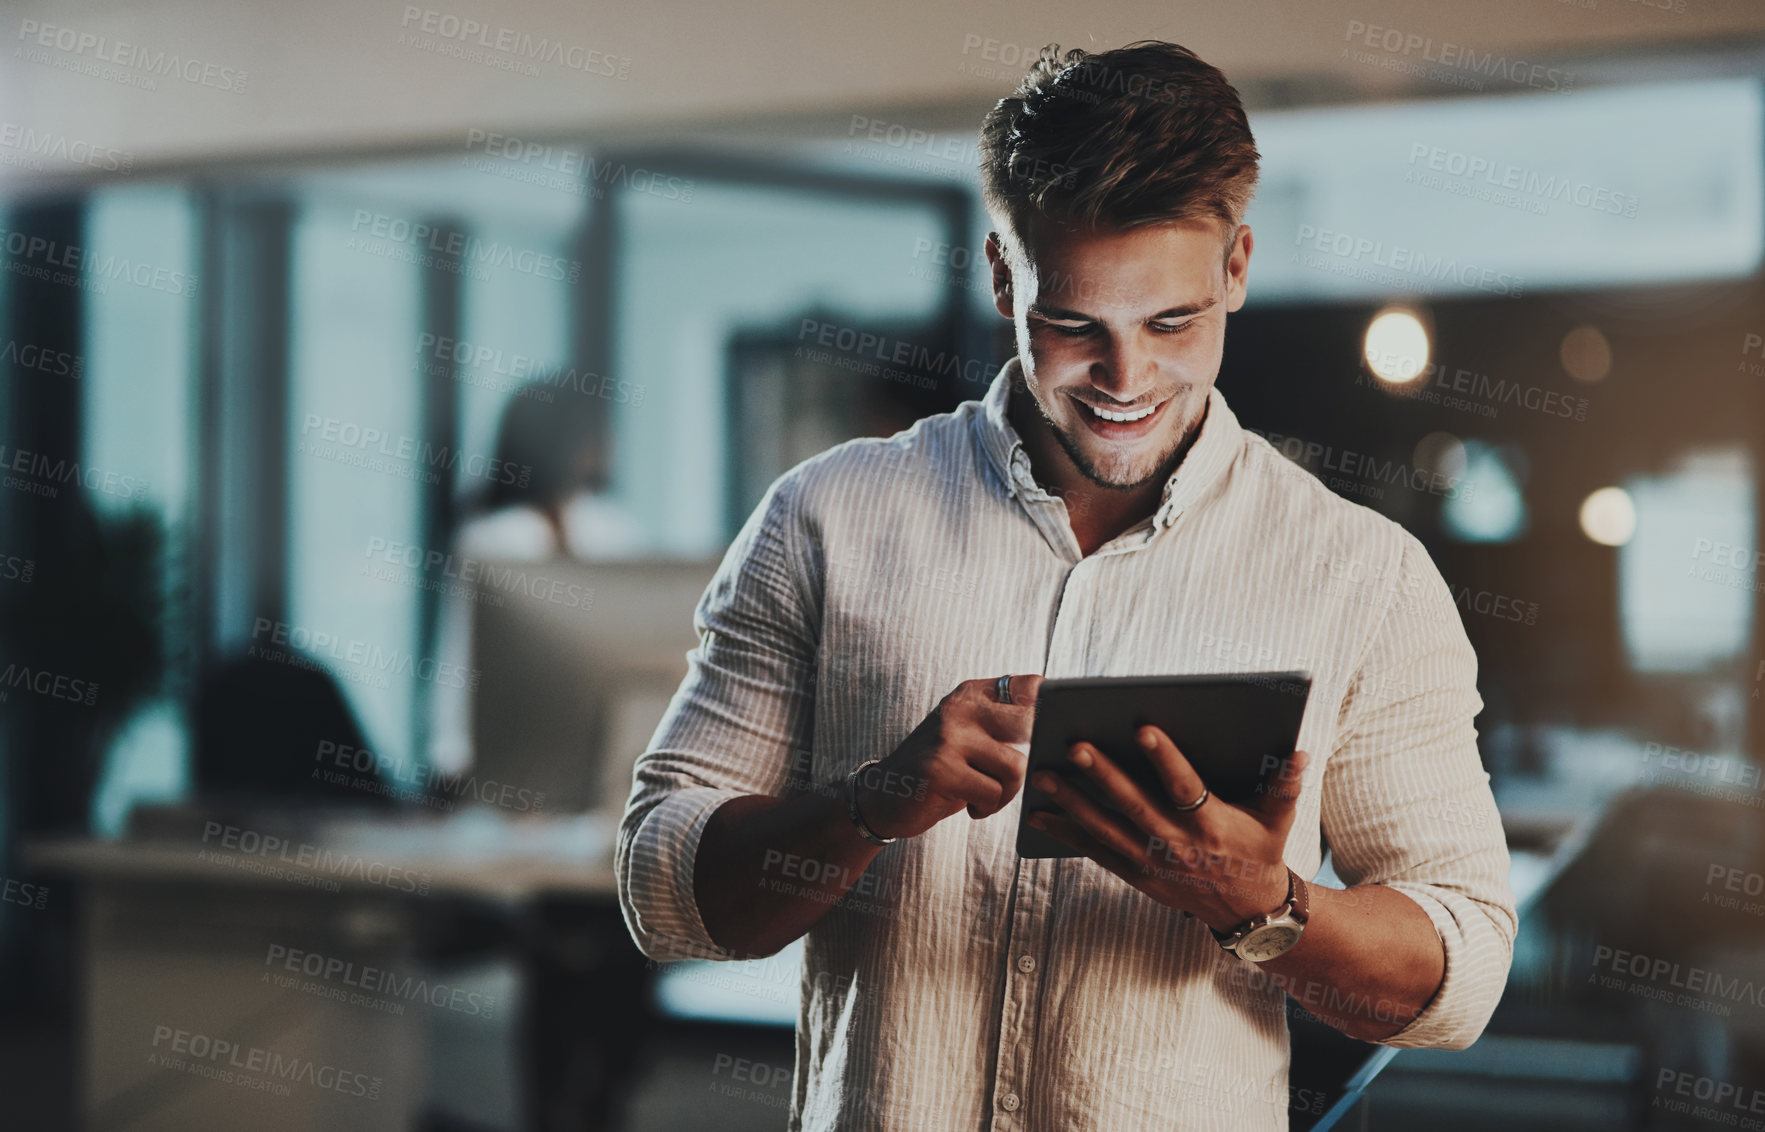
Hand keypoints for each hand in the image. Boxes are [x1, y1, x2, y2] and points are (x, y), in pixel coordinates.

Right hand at [854, 675, 1042, 839]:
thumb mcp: (968, 734)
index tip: (1052, 729)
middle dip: (1035, 754)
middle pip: (1031, 723)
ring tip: (986, 795)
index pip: (1030, 686)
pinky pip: (993, 793)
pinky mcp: (941, 770)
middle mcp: (958, 708)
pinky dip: (988, 807)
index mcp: (970, 694)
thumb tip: (1060, 726)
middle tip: (1014, 774)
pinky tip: (971, 807)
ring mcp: (948, 737)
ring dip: (1007, 792)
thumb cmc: (942, 768)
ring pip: (1016, 767)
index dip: (1052, 708)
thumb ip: (1004, 722)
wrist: (883, 795)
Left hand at [1026, 727, 1306, 931]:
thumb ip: (1284, 785)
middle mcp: (1179, 844)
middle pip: (1135, 805)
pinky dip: (1067, 834)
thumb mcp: (1279, 820)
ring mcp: (1154, 863)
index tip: (1144, 728)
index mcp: (1212, 824)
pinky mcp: (1137, 876)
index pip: (1186, 786)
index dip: (1166, 759)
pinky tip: (1039, 814)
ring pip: (1107, 829)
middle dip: (1103, 776)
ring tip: (1043, 776)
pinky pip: (1096, 853)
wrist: (1251, 911)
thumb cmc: (1262, 850)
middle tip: (1074, 747)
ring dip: (1072, 803)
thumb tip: (1297, 752)